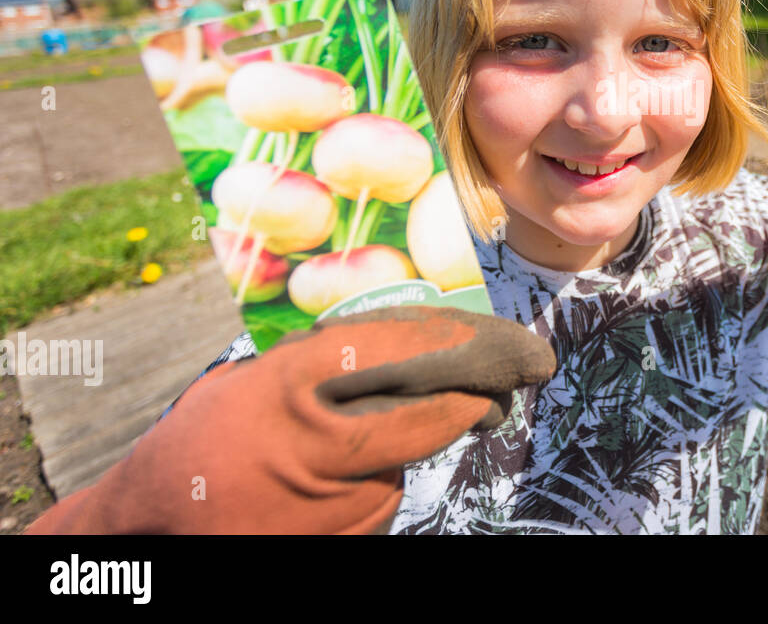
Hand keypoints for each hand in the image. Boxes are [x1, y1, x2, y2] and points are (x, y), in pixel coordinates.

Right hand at [25, 307, 555, 534]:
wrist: (155, 527)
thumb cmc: (202, 439)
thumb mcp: (252, 380)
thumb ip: (320, 363)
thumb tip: (407, 341)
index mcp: (289, 388)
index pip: (392, 351)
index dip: (448, 340)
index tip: (484, 335)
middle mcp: (318, 446)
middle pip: (428, 417)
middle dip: (472, 397)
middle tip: (505, 379)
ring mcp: (332, 502)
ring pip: (406, 461)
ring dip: (412, 444)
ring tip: (358, 439)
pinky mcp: (342, 538)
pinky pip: (382, 499)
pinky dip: (378, 483)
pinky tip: (337, 480)